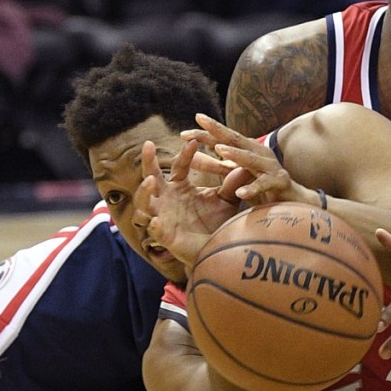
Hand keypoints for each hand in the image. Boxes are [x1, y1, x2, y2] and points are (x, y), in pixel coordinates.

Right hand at [136, 138, 238, 267]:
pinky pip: (155, 230)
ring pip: (145, 202)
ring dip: (145, 191)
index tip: (194, 140)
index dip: (186, 154)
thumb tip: (246, 162)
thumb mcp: (227, 199)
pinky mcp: (164, 235)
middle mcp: (167, 198)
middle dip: (148, 161)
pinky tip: (156, 222)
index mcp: (180, 187)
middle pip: (151, 176)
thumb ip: (233, 183)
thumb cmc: (217, 221)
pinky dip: (154, 225)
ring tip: (151, 181)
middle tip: (148, 144)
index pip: (180, 166)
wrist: (216, 250)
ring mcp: (162, 215)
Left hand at [182, 113, 315, 205]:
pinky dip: (252, 189)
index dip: (205, 135)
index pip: (224, 139)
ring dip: (236, 154)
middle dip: (218, 131)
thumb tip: (191, 157)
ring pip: (251, 159)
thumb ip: (216, 166)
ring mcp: (271, 167)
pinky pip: (264, 185)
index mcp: (247, 151)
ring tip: (220, 149)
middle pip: (236, 141)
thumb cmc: (262, 186)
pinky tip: (240, 194)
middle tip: (201, 123)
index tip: (184, 133)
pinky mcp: (279, 183)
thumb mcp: (235, 174)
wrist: (293, 200)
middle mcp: (259, 154)